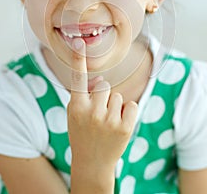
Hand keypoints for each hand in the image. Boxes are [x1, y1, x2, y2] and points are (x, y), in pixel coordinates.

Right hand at [67, 37, 137, 170]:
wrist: (92, 163)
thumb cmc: (82, 133)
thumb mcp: (75, 114)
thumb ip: (84, 95)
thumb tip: (101, 80)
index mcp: (76, 107)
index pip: (78, 79)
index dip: (79, 60)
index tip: (79, 42)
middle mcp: (91, 112)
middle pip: (104, 86)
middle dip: (103, 96)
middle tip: (99, 114)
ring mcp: (109, 121)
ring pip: (118, 96)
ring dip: (115, 106)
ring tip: (108, 122)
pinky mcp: (124, 128)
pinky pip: (131, 104)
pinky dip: (127, 112)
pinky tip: (119, 124)